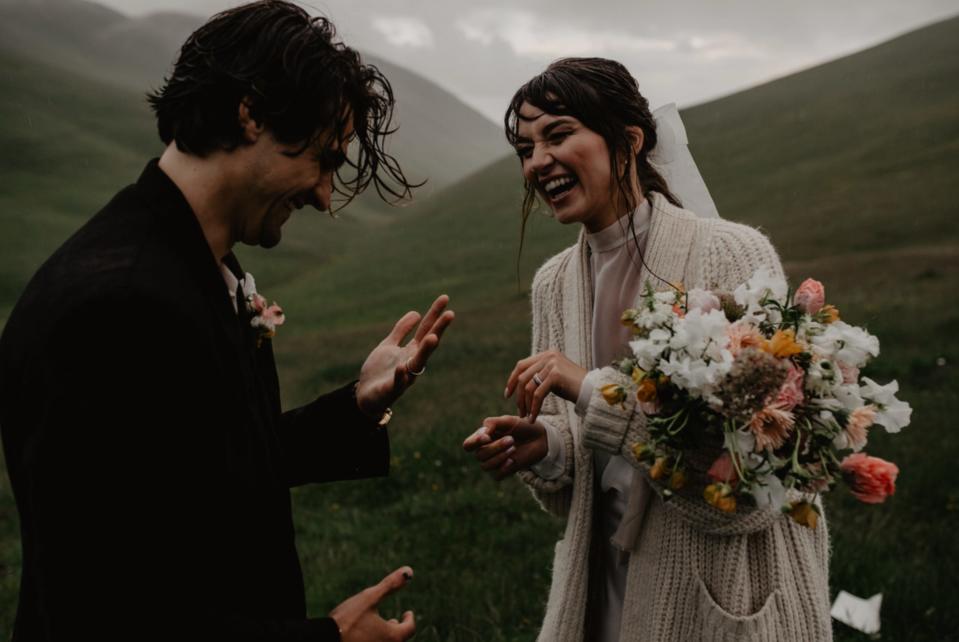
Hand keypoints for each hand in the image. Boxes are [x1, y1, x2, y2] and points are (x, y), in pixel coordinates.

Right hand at [329, 566, 415, 641]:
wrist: (326, 640)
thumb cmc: (348, 620)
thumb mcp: (370, 598)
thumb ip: (390, 585)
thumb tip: (409, 570)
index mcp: (393, 637)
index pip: (409, 629)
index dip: (410, 620)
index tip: (408, 613)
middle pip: (398, 640)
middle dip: (397, 629)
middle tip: (394, 621)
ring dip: (385, 636)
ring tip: (380, 628)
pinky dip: (374, 640)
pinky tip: (364, 634)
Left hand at [356, 295, 453, 417]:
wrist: (366, 396)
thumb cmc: (380, 371)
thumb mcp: (389, 345)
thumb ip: (401, 330)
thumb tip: (416, 312)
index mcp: (411, 351)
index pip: (426, 329)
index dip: (435, 314)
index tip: (445, 298)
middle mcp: (412, 363)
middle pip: (428, 344)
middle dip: (439, 329)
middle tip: (450, 314)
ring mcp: (404, 376)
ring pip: (417, 363)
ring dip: (425, 351)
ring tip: (432, 337)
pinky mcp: (391, 390)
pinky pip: (398, 383)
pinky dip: (401, 376)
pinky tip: (402, 366)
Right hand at [462, 415, 547, 480]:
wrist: (539, 438)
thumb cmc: (521, 427)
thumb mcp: (508, 421)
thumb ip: (492, 423)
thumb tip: (483, 433)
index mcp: (482, 438)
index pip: (468, 445)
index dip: (474, 442)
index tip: (487, 436)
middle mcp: (485, 451)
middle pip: (479, 455)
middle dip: (495, 447)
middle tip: (511, 439)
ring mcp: (493, 463)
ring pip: (486, 466)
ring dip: (500, 456)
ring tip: (513, 447)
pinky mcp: (503, 472)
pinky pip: (496, 475)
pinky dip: (503, 468)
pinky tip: (512, 460)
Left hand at [504, 350, 586, 422]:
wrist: (593, 391)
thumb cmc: (574, 387)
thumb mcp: (554, 377)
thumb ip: (540, 375)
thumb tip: (521, 383)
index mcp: (546, 355)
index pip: (521, 365)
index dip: (512, 380)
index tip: (508, 395)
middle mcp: (548, 356)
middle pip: (523, 376)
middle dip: (518, 396)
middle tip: (519, 411)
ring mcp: (552, 364)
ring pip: (529, 386)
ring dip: (526, 404)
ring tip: (527, 416)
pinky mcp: (556, 375)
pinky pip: (538, 394)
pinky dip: (534, 408)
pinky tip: (533, 417)